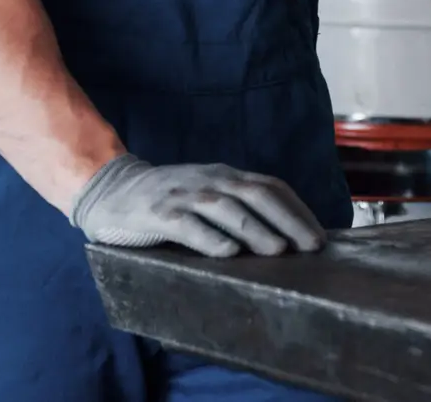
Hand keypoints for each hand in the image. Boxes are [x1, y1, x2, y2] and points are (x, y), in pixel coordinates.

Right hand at [70, 154, 326, 257]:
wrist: (111, 189)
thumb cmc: (169, 199)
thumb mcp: (206, 195)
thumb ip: (237, 209)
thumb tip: (284, 238)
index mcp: (224, 176)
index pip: (270, 187)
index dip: (297, 210)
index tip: (319, 236)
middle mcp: (209, 181)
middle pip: (255, 195)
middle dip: (287, 220)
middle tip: (311, 246)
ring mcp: (184, 196)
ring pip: (226, 208)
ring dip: (255, 229)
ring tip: (278, 250)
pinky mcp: (159, 213)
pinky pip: (188, 225)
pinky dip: (210, 238)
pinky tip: (227, 253)